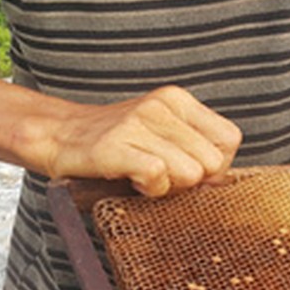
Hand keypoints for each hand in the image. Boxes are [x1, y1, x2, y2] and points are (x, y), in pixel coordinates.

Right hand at [31, 86, 241, 196]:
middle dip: (192, 181)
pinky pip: (158, 177)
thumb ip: (196, 150)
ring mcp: (137, 124)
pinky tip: (132, 180)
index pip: (230, 139)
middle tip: (162, 176)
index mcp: (177, 100)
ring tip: (144, 176)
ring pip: (190, 173)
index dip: (216, 165)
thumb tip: (225, 182)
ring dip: (169, 187)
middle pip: (212, 163)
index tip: (188, 169)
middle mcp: (160, 106)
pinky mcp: (115, 146)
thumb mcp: (163, 135)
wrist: (59, 136)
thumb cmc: (117, 143)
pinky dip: (149, 189)